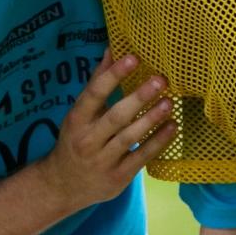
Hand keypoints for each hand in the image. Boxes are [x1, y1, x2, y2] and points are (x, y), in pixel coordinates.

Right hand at [38, 50, 175, 208]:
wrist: (63, 185)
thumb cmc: (76, 139)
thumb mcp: (80, 112)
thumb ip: (97, 82)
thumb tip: (112, 48)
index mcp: (77, 119)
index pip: (95, 93)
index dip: (113, 75)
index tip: (133, 57)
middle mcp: (88, 140)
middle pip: (116, 116)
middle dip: (139, 98)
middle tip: (161, 80)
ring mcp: (103, 160)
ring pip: (129, 137)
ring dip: (151, 119)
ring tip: (169, 102)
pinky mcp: (118, 177)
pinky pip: (141, 157)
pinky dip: (158, 142)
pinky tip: (172, 127)